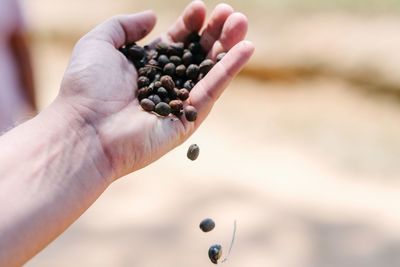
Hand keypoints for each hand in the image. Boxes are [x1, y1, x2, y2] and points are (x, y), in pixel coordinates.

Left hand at [58, 1, 253, 180]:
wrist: (85, 129)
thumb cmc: (86, 87)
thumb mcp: (99, 43)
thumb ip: (124, 26)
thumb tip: (152, 17)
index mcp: (146, 68)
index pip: (175, 43)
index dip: (189, 25)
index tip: (200, 7)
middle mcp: (164, 84)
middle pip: (196, 55)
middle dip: (213, 33)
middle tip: (230, 13)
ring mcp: (178, 103)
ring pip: (209, 71)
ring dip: (227, 47)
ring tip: (241, 23)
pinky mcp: (188, 120)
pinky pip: (212, 91)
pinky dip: (228, 70)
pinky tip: (245, 49)